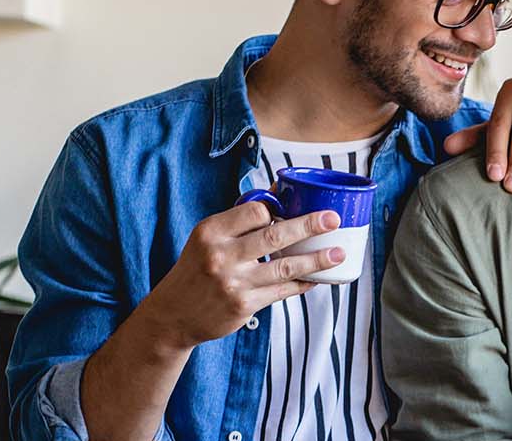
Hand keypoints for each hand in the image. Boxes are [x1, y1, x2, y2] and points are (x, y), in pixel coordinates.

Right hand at [139, 201, 345, 348]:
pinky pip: (282, 291)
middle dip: (308, 226)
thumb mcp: (207, 238)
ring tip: (338, 253)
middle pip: (274, 235)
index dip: (278, 208)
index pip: (255, 211)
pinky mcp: (244, 306)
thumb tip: (279, 195)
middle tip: (333, 219)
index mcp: (211, 232)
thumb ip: (238, 222)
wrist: (173, 315)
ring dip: (316, 259)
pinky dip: (302, 283)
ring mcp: (233, 283)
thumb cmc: (197, 269)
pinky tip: (317, 278)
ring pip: (285, 267)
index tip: (298, 207)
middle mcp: (221, 256)